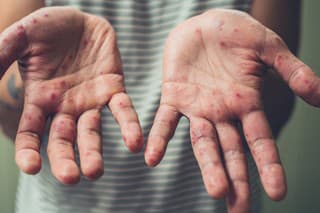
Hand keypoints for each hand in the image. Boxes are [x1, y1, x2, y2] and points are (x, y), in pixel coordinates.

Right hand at [0, 7, 142, 183]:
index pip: (31, 132)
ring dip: (94, 152)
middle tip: (71, 178)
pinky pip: (123, 110)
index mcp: (40, 99)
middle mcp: (65, 107)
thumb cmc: (49, 28)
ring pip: (92, 132)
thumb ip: (3, 55)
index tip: (32, 168)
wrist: (81, 18)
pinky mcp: (113, 89)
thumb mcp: (22, 38)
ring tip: (95, 171)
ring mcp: (90, 100)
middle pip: (63, 140)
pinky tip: (135, 143)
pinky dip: (129, 126)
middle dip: (66, 160)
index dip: (29, 151)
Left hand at [144, 9, 319, 211]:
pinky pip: (165, 121)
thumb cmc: (238, 33)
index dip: (269, 166)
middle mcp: (222, 113)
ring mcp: (197, 107)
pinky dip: (159, 139)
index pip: (260, 141)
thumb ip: (291, 71)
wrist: (204, 23)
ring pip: (202, 143)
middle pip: (231, 152)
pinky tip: (151, 157)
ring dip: (207, 166)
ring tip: (215, 191)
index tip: (278, 193)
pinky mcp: (173, 96)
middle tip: (238, 209)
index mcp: (247, 104)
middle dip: (236, 179)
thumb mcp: (269, 48)